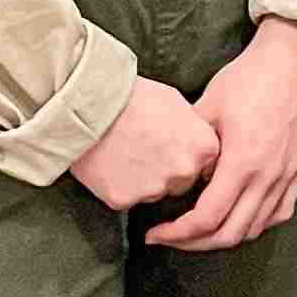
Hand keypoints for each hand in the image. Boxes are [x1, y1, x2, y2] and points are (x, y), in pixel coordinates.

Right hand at [72, 74, 219, 211]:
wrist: (91, 105)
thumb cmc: (134, 96)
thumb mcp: (176, 102)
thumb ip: (192, 129)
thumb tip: (194, 141)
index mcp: (204, 147)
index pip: (205, 164)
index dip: (185, 155)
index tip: (169, 145)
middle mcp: (184, 172)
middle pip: (181, 183)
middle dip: (167, 171)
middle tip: (144, 148)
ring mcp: (155, 189)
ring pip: (153, 192)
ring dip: (143, 180)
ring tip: (124, 151)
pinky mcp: (124, 199)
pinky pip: (126, 198)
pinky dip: (118, 186)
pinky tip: (109, 163)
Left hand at [146, 22, 296, 252]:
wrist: (292, 61)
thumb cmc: (250, 78)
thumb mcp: (207, 107)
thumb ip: (190, 147)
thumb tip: (176, 174)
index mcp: (243, 161)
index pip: (207, 217)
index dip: (177, 233)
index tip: (156, 233)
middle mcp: (268, 176)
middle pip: (229, 234)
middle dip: (194, 243)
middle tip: (170, 238)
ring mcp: (287, 176)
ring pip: (254, 229)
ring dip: (223, 237)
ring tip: (198, 231)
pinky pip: (278, 214)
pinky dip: (254, 225)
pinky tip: (237, 218)